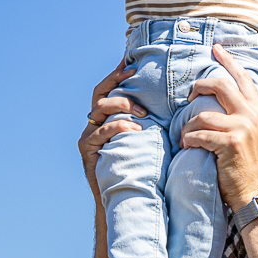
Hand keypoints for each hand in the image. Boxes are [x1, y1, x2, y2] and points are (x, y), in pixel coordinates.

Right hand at [79, 61, 144, 194]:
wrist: (122, 195)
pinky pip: (101, 132)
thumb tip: (170, 103)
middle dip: (116, 81)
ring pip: (99, 109)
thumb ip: (146, 121)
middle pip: (99, 93)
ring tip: (142, 112)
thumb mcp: (142, 138)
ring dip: (122, 105)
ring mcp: (87, 135)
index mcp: (104, 118)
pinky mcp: (86, 149)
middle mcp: (92, 123)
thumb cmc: (137, 165)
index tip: (130, 62)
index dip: (116, 74)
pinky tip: (135, 129)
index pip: (106, 89)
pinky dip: (119, 127)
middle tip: (134, 77)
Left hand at [182, 45, 257, 211]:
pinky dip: (188, 140)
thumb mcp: (250, 133)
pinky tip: (187, 147)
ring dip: (188, 127)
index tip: (216, 48)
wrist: (254, 192)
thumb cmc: (245, 164)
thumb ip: (239, 114)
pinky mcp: (230, 142)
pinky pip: (198, 134)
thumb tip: (218, 98)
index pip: (242, 78)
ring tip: (187, 137)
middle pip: (220, 85)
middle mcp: (252, 114)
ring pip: (202, 114)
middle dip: (198, 87)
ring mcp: (243, 127)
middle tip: (189, 97)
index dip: (228, 61)